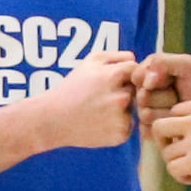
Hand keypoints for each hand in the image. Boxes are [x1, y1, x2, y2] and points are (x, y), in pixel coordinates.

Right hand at [25, 53, 141, 150]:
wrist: (54, 120)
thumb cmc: (72, 89)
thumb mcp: (88, 63)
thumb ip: (115, 56)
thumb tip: (136, 59)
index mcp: (113, 76)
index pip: (136, 70)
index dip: (125, 75)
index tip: (112, 81)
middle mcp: (121, 97)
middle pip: (137, 90)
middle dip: (124, 91)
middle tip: (102, 98)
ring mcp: (122, 117)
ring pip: (134, 108)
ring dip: (122, 108)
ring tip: (100, 110)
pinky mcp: (122, 134)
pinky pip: (129, 125)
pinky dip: (118, 124)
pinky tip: (100, 123)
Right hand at [133, 51, 190, 118]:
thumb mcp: (187, 65)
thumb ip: (162, 62)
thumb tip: (145, 81)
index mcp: (148, 74)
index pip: (138, 74)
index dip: (155, 77)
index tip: (172, 79)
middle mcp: (143, 92)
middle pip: (141, 93)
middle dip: (163, 94)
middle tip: (178, 94)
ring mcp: (145, 111)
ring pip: (144, 108)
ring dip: (165, 106)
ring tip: (179, 105)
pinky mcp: (148, 128)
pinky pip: (148, 122)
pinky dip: (165, 119)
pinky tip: (176, 118)